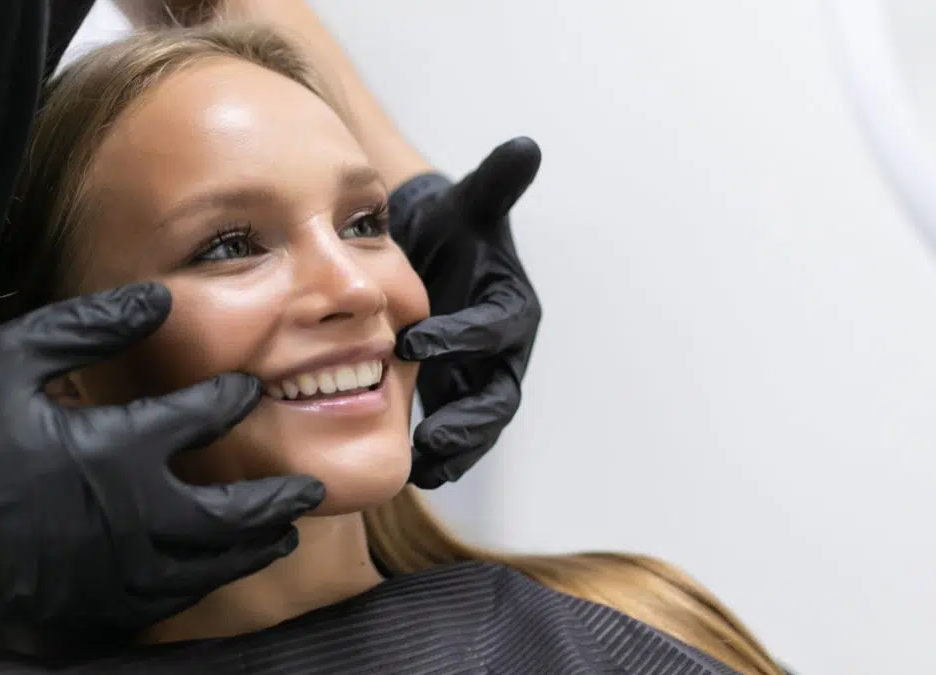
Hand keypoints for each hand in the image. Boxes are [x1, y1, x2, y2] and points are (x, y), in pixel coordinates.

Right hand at [0, 282, 322, 629]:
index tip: (249, 389)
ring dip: (253, 546)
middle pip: (230, 512)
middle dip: (276, 498)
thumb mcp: (10, 357)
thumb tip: (158, 296)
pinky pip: (166, 598)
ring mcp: (113, 567)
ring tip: (282, 533)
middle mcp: (131, 515)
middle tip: (310, 489)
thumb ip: (91, 327)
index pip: (200, 418)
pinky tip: (214, 571)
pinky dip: (203, 582)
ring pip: (208, 564)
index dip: (231, 399)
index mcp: (116, 448)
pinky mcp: (90, 601)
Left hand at [392, 137, 541, 487]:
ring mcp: (482, 378)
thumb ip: (495, 185)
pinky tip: (410, 471)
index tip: (414, 343)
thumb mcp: (471, 206)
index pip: (493, 328)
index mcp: (512, 307)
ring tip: (422, 469)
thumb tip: (525, 146)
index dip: (459, 337)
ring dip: (456, 448)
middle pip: (497, 394)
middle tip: (431, 440)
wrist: (436, 257)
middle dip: (468, 420)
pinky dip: (440, 454)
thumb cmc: (455, 230)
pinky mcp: (459, 396)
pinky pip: (456, 432)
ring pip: (479, 423)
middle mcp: (504, 350)